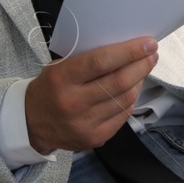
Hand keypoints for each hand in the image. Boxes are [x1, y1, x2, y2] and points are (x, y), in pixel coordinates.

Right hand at [24, 36, 157, 153]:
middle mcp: (73, 103)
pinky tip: (132, 89)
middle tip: (152, 54)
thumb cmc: (50, 88)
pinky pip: (122, 116)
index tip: (148, 43)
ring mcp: (85, 124)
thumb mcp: (59, 67)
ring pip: (125, 99)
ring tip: (143, 69)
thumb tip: (125, 48)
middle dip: (141, 65)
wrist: (31, 124)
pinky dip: (131, 100)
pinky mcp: (94, 138)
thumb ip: (88, 59)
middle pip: (119, 82)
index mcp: (62, 79)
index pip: (101, 62)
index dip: (129, 51)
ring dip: (139, 81)